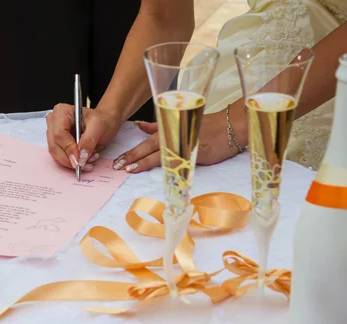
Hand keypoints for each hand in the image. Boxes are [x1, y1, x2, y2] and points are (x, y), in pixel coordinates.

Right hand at [46, 104, 121, 170]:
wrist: (104, 123)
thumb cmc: (102, 120)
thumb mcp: (99, 126)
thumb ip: (89, 140)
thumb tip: (80, 156)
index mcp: (62, 112)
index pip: (59, 134)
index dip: (68, 148)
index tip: (79, 159)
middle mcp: (54, 122)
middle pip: (54, 146)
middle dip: (69, 158)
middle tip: (83, 164)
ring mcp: (53, 134)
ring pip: (55, 154)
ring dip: (70, 162)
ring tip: (86, 161)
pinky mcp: (57, 144)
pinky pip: (59, 157)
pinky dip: (70, 162)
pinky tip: (82, 160)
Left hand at [113, 111, 243, 172]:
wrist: (230, 127)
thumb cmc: (204, 125)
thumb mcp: (178, 122)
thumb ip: (157, 127)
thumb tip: (138, 126)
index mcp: (169, 130)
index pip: (146, 143)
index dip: (132, 152)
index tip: (118, 161)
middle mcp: (174, 138)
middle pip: (150, 148)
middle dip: (133, 157)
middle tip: (118, 166)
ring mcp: (184, 147)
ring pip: (162, 156)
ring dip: (145, 163)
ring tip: (131, 170)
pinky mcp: (196, 156)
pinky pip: (180, 165)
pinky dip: (169, 171)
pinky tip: (161, 177)